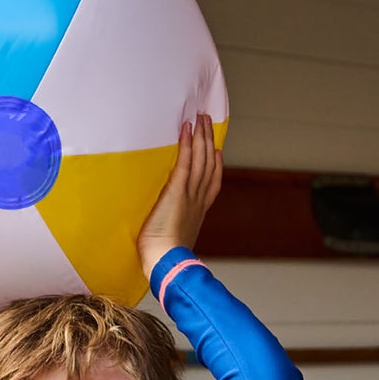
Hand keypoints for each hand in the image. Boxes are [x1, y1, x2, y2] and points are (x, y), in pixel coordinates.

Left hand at [137, 114, 222, 279]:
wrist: (166, 261)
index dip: (215, 165)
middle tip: (208, 122)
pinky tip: (186, 129)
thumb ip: (170, 230)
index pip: (211, 184)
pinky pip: (185, 162)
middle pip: (209, 164)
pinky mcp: (178, 190)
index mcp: (198, 212)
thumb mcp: (171, 240)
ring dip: (201, 136)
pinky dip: (187, 144)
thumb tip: (161, 233)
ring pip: (201, 158)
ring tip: (200, 118)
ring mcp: (190, 194)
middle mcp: (198, 200)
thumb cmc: (163, 258)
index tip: (217, 151)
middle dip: (209, 142)